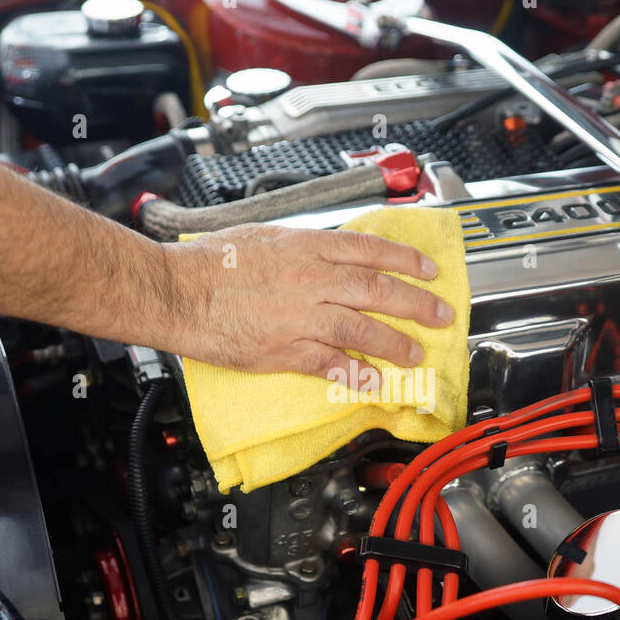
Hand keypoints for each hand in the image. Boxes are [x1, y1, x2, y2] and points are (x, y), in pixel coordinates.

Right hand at [158, 224, 453, 380]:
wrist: (178, 290)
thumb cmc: (211, 263)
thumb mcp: (265, 238)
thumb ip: (303, 248)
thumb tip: (332, 254)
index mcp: (306, 247)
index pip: (370, 250)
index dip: (406, 259)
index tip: (429, 270)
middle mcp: (310, 280)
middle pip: (377, 289)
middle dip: (416, 303)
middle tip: (442, 314)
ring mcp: (300, 317)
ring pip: (361, 328)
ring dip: (394, 342)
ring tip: (415, 353)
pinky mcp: (285, 350)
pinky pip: (330, 364)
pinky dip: (355, 373)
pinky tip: (373, 381)